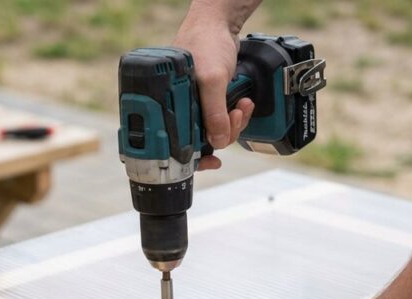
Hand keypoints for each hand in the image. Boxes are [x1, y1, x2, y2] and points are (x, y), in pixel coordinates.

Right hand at [174, 16, 253, 169]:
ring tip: (242, 106)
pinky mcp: (209, 99)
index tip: (212, 162)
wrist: (219, 23)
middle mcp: (180, 108)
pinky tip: (243, 102)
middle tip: (234, 118)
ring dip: (234, 123)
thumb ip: (214, 113)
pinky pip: (223, 117)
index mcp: (169, 106)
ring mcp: (195, 104)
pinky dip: (236, 114)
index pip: (177, 143)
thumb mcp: (212, 80)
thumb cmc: (205, 42)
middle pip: (201, 140)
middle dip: (224, 133)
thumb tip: (217, 141)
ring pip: (215, 130)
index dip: (196, 156)